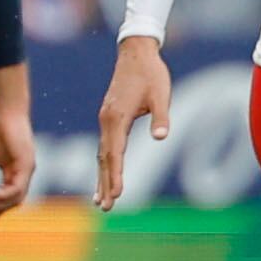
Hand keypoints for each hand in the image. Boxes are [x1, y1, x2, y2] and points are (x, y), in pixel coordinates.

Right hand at [0, 74, 36, 223]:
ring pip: (17, 198)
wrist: (3, 110)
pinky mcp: (27, 164)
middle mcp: (22, 174)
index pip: (5, 197)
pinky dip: (5, 195)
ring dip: (0, 205)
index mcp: (12, 173)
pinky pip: (18, 187)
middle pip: (12, 202)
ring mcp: (26, 170)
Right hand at [94, 35, 170, 210]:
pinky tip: (104, 174)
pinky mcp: (108, 117)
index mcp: (117, 117)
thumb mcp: (161, 94)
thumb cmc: (151, 73)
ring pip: (101, 154)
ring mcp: (105, 119)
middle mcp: (106, 121)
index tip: (118, 195)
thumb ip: (161, 117)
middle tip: (105, 208)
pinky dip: (103, 164)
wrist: (136, 52)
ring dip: (101, 178)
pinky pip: (104, 146)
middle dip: (105, 184)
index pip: (115, 153)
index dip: (116, 175)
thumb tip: (161, 137)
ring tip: (99, 200)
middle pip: (104, 159)